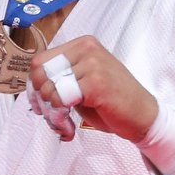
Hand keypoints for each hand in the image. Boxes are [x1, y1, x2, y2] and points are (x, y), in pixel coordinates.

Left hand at [27, 35, 159, 141]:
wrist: (143, 116)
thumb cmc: (111, 102)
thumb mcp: (81, 83)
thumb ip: (59, 79)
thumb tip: (32, 87)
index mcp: (82, 45)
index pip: (40, 62)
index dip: (34, 87)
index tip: (40, 105)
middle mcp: (86, 49)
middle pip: (41, 73)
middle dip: (40, 100)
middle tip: (52, 118)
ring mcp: (92, 64)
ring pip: (50, 89)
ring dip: (51, 114)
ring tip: (63, 125)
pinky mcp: (95, 82)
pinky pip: (61, 100)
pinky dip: (60, 118)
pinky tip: (69, 128)